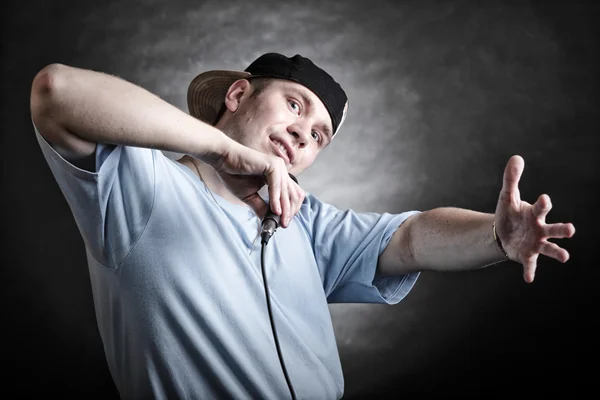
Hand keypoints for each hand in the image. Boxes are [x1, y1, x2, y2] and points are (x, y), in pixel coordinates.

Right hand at [212, 143, 304, 227]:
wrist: (222, 160)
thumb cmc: (234, 175)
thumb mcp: (250, 197)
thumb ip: (261, 207)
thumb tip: (270, 222)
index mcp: (278, 177)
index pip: (292, 195)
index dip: (291, 210)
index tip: (283, 223)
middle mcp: (281, 171)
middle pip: (294, 194)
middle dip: (290, 211)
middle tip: (283, 224)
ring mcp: (278, 166)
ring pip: (287, 191)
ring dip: (284, 208)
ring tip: (279, 220)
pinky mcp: (272, 164)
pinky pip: (277, 184)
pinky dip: (276, 198)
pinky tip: (274, 210)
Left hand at [494, 155, 574, 282]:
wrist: (504, 233)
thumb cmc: (510, 214)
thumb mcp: (507, 196)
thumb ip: (511, 179)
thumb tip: (516, 157)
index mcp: (535, 214)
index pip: (541, 208)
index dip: (543, 204)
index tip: (544, 198)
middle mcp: (540, 229)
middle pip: (553, 229)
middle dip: (562, 229)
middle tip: (570, 230)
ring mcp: (535, 243)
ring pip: (549, 248)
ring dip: (557, 252)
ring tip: (564, 257)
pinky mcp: (527, 255)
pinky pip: (530, 264)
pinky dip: (530, 271)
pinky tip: (528, 279)